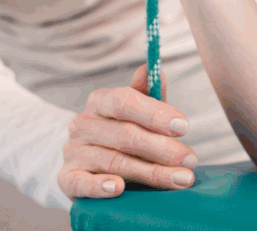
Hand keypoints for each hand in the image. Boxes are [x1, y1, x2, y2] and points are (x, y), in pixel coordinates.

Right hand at [58, 65, 197, 198]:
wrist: (86, 160)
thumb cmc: (121, 130)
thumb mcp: (137, 110)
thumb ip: (148, 91)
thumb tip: (155, 69)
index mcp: (100, 101)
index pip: (125, 101)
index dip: (155, 114)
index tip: (183, 127)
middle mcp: (82, 124)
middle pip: (125, 135)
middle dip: (162, 148)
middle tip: (190, 160)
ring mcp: (73, 152)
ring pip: (115, 162)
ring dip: (151, 172)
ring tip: (181, 179)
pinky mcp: (66, 179)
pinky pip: (81, 183)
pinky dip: (99, 186)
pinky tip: (119, 188)